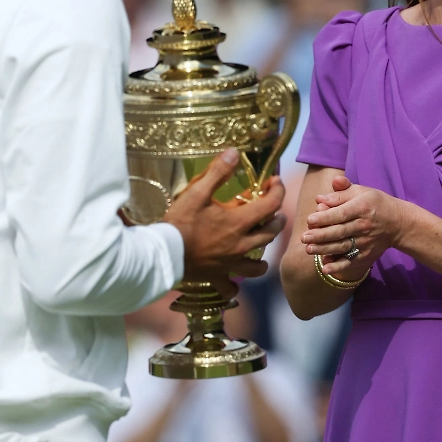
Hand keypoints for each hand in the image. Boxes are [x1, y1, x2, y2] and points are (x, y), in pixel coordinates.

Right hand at [164, 148, 286, 293]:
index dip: (278, 190)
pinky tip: (234, 280)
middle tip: (273, 210)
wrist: (163, 254)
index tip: (275, 182)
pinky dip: (236, 286)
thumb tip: (234, 152)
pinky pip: (232, 288)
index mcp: (239, 222)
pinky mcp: (217, 277)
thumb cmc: (180, 222)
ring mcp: (231, 264)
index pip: (271, 204)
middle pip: (271, 234)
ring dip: (263, 256)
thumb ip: (218, 172)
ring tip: (260, 247)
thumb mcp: (197, 192)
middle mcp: (241, 245)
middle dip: (277, 219)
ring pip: (258, 266)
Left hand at [300, 176, 407, 279]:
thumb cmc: (374, 203)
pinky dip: (339, 266)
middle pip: (340, 231)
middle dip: (320, 235)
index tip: (309, 219)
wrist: (398, 223)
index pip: (341, 213)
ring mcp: (366, 242)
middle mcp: (364, 225)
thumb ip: (341, 192)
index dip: (325, 217)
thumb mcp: (361, 191)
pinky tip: (325, 268)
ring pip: (343, 247)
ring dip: (325, 250)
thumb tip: (320, 197)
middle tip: (303, 237)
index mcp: (362, 207)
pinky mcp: (367, 254)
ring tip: (308, 249)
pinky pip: (352, 262)